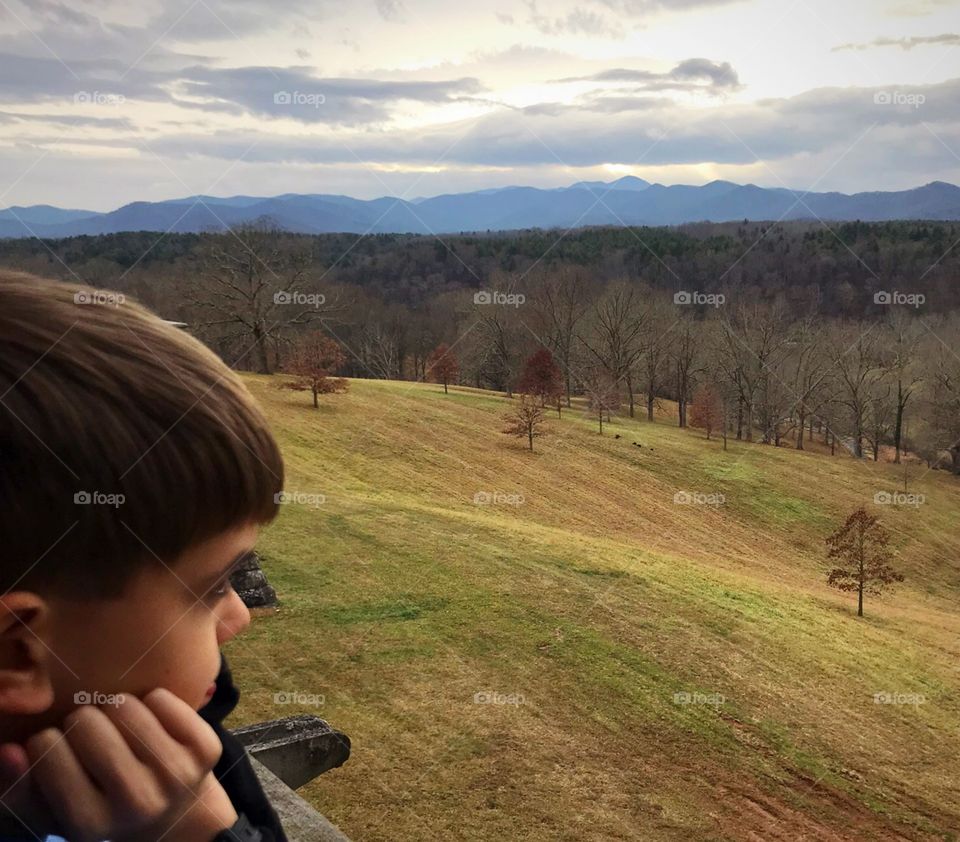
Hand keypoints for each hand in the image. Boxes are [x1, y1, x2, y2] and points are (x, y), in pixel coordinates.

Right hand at [0, 687, 235, 841]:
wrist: (176, 817)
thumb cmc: (104, 807)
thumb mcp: (57, 810)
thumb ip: (22, 786)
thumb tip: (9, 750)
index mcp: (90, 823)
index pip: (47, 749)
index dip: (46, 741)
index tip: (59, 750)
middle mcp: (136, 802)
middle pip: (86, 722)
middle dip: (80, 723)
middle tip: (92, 739)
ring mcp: (175, 775)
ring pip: (124, 705)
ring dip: (115, 709)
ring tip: (119, 731)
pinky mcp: (206, 750)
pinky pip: (162, 698)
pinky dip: (152, 702)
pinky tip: (151, 726)